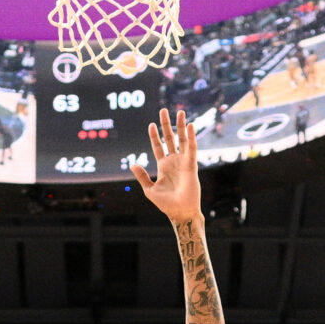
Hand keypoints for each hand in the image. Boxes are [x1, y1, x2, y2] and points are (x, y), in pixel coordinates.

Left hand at [129, 108, 201, 222]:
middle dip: (167, 125)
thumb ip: (142, 176)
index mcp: (163, 166)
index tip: (151, 124)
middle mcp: (173, 161)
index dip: (154, 135)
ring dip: (181, 126)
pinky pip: (192, 148)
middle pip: (170, 138)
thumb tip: (132, 164)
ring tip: (181, 112)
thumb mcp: (149, 190)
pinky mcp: (191, 165)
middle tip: (164, 110)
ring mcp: (183, 162)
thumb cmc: (166, 204)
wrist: (180, 212)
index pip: (158, 146)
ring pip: (182, 140)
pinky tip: (190, 126)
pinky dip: (191, 137)